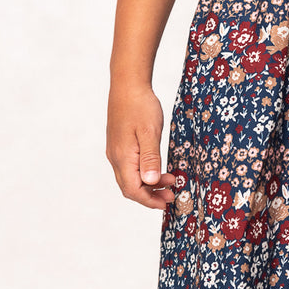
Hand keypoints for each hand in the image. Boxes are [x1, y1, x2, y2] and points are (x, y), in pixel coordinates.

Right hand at [106, 82, 179, 210]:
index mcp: (122, 157)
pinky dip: (144, 174)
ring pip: (130, 178)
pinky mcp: (119, 145)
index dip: (149, 201)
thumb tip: (150, 182)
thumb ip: (150, 158)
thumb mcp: (150, 132)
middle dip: (151, 196)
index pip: (133, 190)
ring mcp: (116, 151)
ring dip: (149, 185)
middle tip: (172, 195)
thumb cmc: (140, 106)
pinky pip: (130, 167)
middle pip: (130, 187)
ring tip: (170, 181)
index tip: (167, 203)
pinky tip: (157, 168)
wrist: (128, 85)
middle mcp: (115, 158)